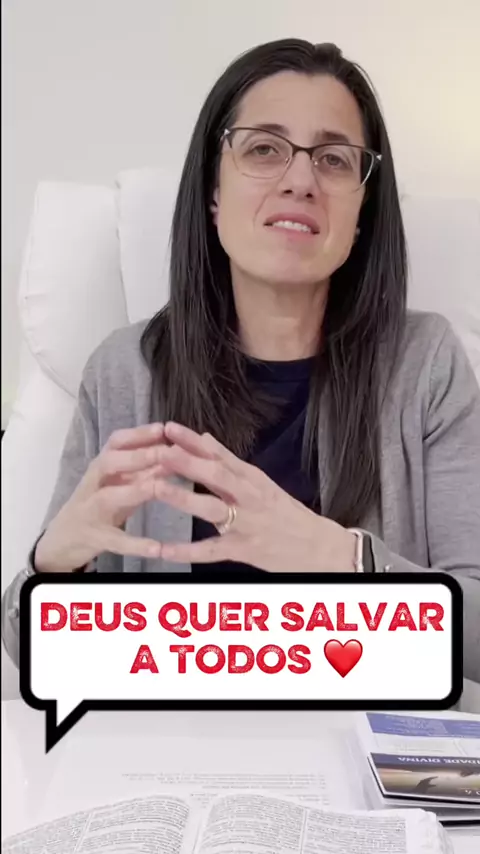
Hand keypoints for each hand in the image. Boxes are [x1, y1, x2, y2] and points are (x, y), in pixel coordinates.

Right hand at [35, 423, 172, 571]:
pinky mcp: (94, 538)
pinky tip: (158, 548)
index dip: (138, 434)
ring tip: (159, 487)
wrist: (62, 541)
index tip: (163, 428)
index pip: (116, 443)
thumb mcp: (120, 485)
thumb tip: (175, 452)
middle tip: (165, 452)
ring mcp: (90, 512)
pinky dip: (136, 544)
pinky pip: (116, 541)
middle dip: (138, 456)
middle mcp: (93, 485)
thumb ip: (145, 471)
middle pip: (108, 463)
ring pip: (108, 498)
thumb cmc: (98, 506)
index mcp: (101, 468)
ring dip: (135, 490)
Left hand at [154, 422, 356, 571]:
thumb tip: (205, 438)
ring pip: (212, 508)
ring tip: (157, 488)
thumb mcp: (263, 483)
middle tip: (160, 450)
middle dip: (187, 461)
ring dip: (183, 498)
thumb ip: (231, 462)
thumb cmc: (289, 515)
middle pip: (216, 475)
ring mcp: (246, 524)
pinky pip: (211, 551)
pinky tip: (163, 551)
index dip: (192, 441)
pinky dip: (186, 552)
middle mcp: (249, 497)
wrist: (321, 548)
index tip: (169, 428)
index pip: (220, 454)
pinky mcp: (244, 550)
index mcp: (253, 479)